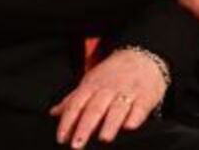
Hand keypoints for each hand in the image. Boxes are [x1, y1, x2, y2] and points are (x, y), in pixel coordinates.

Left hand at [49, 48, 166, 147]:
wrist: (142, 57)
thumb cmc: (113, 73)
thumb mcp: (90, 82)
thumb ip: (73, 99)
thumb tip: (54, 113)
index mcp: (91, 86)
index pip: (76, 104)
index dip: (67, 122)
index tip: (61, 138)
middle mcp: (108, 89)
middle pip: (94, 109)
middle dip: (85, 127)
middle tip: (77, 144)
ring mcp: (127, 92)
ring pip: (117, 109)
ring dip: (110, 124)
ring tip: (103, 138)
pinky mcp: (145, 97)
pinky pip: (140, 108)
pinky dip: (135, 117)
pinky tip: (130, 127)